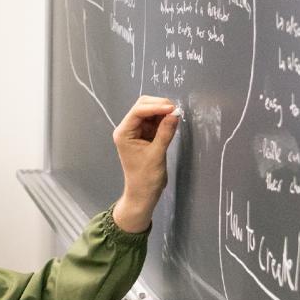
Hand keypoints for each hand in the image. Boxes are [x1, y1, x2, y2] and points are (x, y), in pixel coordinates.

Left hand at [110, 96, 179, 231]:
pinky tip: (172, 121)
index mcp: (124, 133)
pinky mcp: (145, 135)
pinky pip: (155, 121)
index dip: (156, 107)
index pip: (138, 111)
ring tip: (176, 116)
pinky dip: (163, 119)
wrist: (143, 193)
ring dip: (162, 112)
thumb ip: (165, 133)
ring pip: (149, 112)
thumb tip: (175, 114)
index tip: (172, 108)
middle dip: (159, 106)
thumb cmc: (146, 177)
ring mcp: (136, 131)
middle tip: (176, 111)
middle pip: (142, 107)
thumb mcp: (157, 154)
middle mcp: (128, 129)